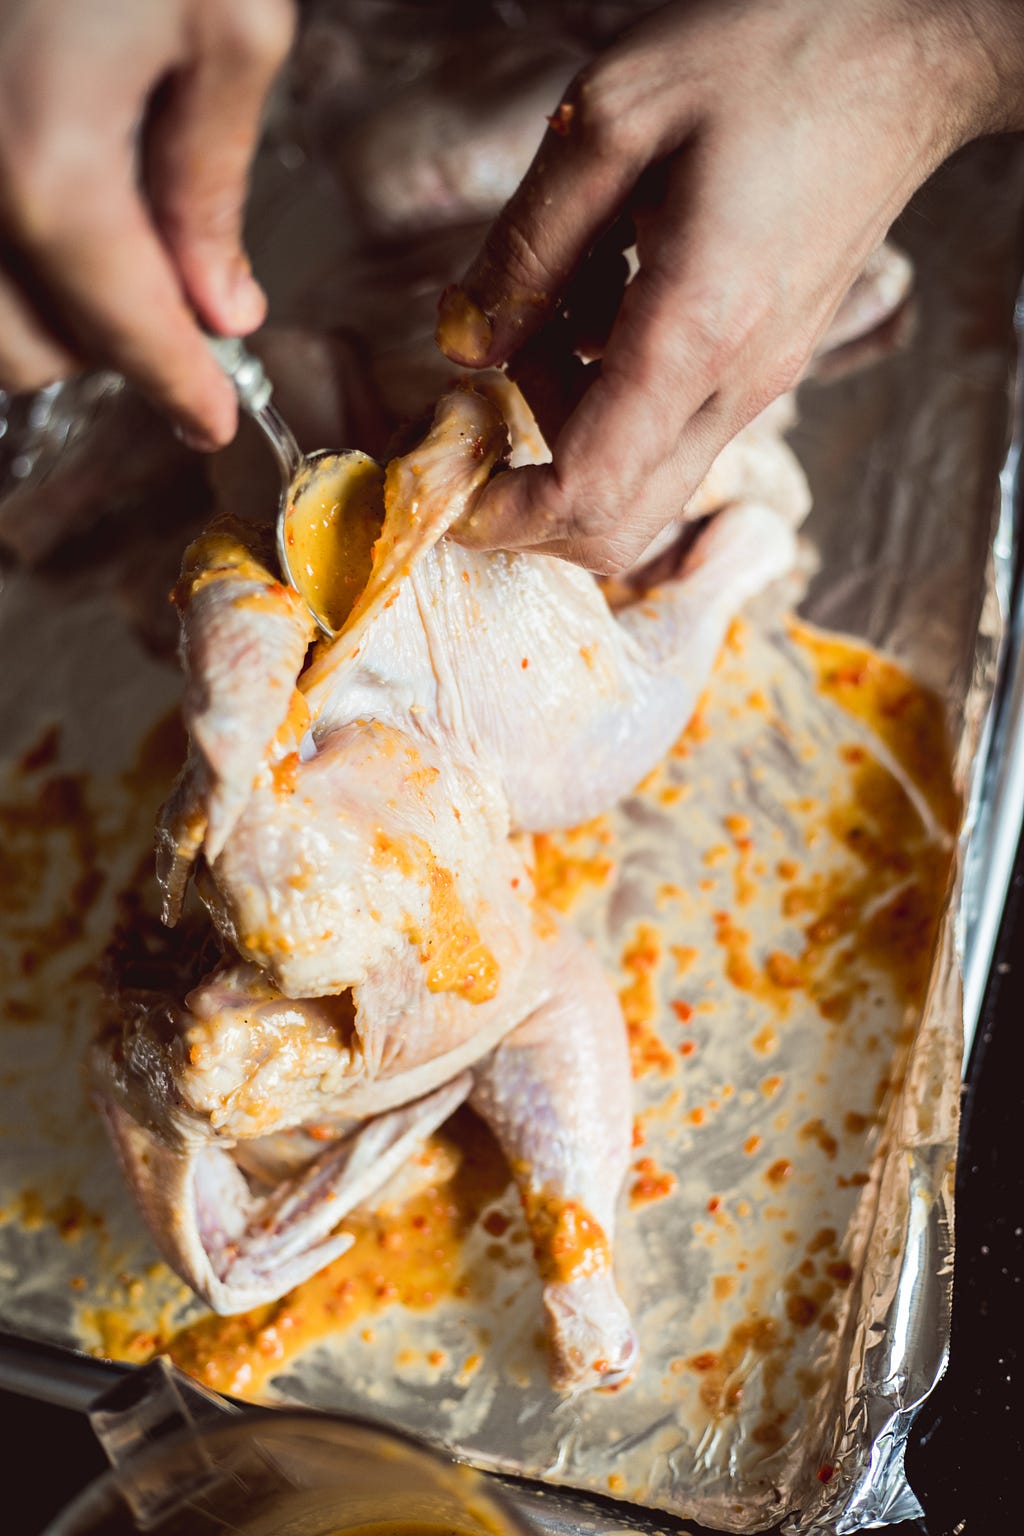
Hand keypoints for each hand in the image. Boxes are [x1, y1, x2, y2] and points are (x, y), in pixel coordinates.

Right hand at [0, 0, 293, 447]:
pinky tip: (55, 207)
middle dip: (106, 351)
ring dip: (41, 314)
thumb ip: (208, 191)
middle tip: (176, 303)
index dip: (185, 391)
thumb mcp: (226, 32)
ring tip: (111, 246)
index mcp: (48, 172)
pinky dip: (7, 259)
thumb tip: (217, 308)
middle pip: (24, 353)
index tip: (214, 420)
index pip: (128, 338)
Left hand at [437, 0, 1023, 572]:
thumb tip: (464, 346)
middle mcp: (735, 382)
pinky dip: (608, 391)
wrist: (906, 54)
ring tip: (550, 300)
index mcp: (695, 329)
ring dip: (566, 422)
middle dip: (531, 498)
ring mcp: (757, 382)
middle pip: (620, 523)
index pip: (590, 490)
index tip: (449, 502)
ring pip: (641, 474)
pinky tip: (601, 290)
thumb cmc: (769, 56)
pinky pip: (670, 422)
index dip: (506, 518)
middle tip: (481, 407)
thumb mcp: (611, 118)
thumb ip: (527, 247)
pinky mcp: (764, 364)